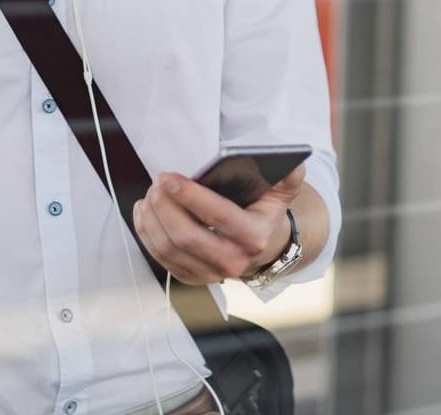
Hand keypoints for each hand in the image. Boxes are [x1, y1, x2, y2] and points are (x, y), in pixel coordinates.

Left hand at [133, 164, 305, 284]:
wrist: (262, 247)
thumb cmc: (263, 213)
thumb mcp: (281, 193)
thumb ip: (288, 177)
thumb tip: (294, 163)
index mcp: (254, 236)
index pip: (218, 216)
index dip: (191, 197)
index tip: (171, 179)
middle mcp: (232, 261)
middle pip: (187, 236)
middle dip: (165, 207)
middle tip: (157, 183)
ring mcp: (210, 273)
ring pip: (169, 248)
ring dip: (153, 219)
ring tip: (150, 194)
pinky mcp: (192, 277)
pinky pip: (161, 258)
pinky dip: (147, 234)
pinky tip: (145, 213)